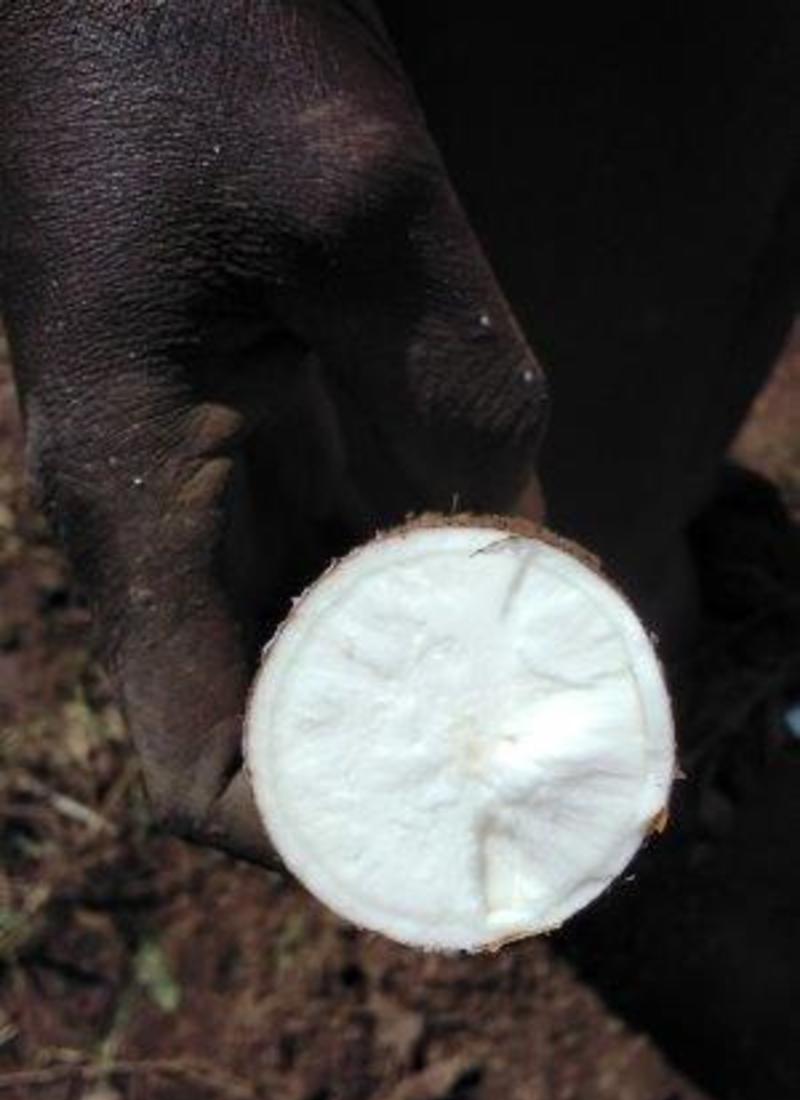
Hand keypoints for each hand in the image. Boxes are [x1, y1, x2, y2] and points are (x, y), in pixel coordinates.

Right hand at [0, 1, 546, 862]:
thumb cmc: (193, 46)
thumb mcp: (358, 209)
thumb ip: (453, 388)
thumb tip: (533, 556)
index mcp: (133, 495)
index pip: (201, 764)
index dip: (317, 843)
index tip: (448, 851)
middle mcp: (144, 516)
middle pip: (253, 735)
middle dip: (382, 789)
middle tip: (522, 795)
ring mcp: (182, 480)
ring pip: (284, 658)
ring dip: (396, 706)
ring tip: (522, 721)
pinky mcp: (227, 433)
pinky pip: (304, 571)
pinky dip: (391, 615)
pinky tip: (480, 605)